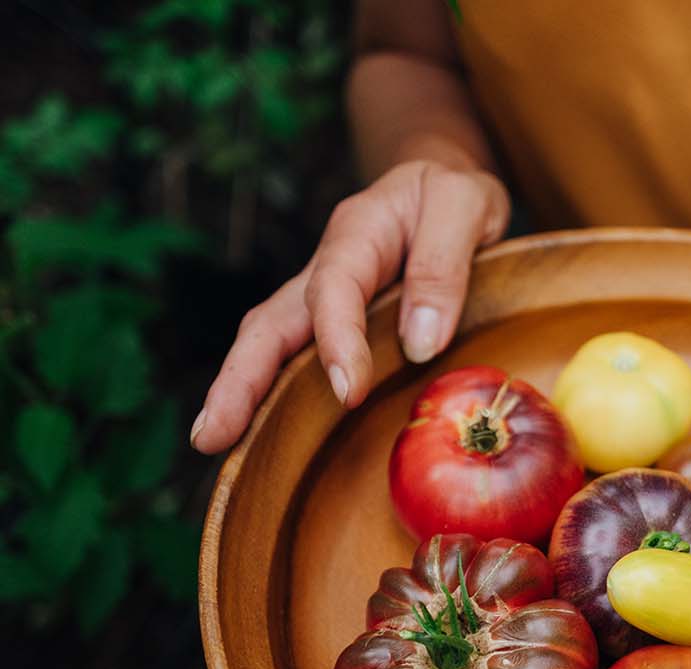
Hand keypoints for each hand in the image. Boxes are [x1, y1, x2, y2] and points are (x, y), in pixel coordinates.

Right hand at [190, 160, 509, 452]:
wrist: (444, 189)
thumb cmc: (453, 196)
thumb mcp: (465, 202)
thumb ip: (444, 265)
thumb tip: (419, 343)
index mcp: (357, 232)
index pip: (334, 289)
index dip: (336, 340)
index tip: (349, 391)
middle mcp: (326, 269)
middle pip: (270, 323)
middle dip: (239, 379)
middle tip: (211, 434)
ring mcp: (322, 299)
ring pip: (271, 345)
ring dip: (239, 394)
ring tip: (211, 442)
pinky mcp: (334, 327)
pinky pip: (297, 361)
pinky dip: (274, 398)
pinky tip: (259, 440)